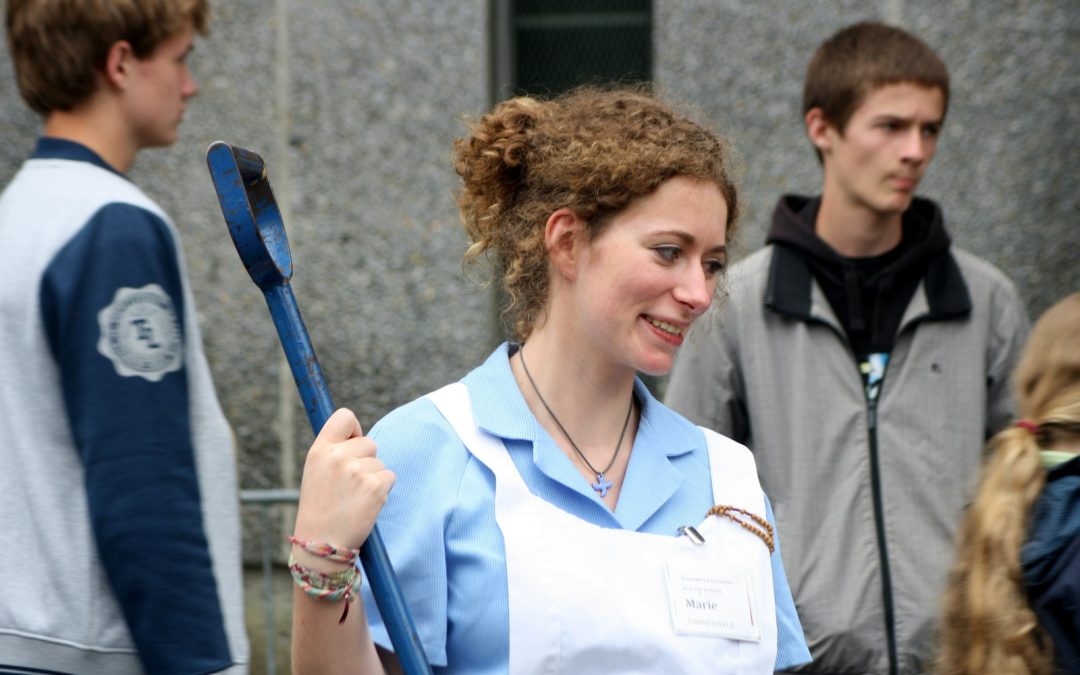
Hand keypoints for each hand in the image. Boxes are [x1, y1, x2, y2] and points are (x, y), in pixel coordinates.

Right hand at [292, 408, 395, 552]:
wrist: (322, 544)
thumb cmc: (320, 509)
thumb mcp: (316, 473)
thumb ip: (334, 452)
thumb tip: (358, 437)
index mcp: (319, 450)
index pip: (344, 416)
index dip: (354, 429)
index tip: (352, 443)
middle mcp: (337, 457)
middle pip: (369, 442)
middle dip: (366, 461)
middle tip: (349, 486)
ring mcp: (357, 471)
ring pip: (380, 463)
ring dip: (373, 479)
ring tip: (353, 499)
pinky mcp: (375, 486)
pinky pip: (389, 477)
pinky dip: (382, 490)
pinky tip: (364, 505)